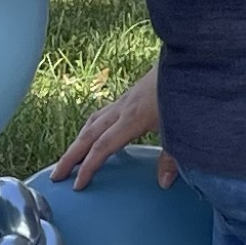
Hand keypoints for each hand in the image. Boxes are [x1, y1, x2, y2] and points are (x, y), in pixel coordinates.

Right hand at [49, 64, 177, 190]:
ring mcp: (124, 100)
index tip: (77, 184)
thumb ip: (171, 158)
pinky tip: (93, 135)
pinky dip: (92, 128)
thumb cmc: (186, 93)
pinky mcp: (129, 96)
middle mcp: (123, 108)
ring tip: (68, 158)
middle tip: (55, 175)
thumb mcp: (181, 129)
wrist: (190, 61)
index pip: (103, 146)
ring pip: (93, 122)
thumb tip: (164, 183)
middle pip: (89, 134)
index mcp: (133, 118)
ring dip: (78, 141)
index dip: (88, 166)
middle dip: (70, 156)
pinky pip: (102, 114)